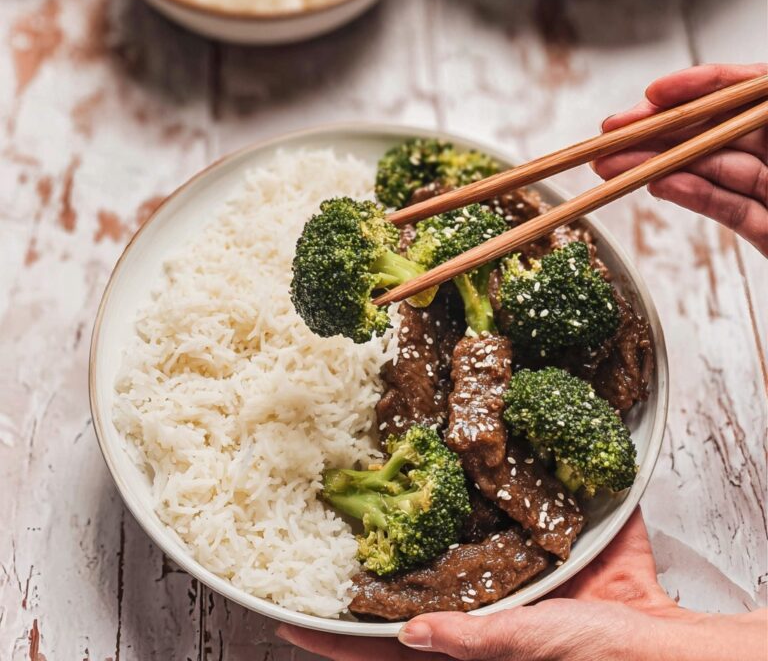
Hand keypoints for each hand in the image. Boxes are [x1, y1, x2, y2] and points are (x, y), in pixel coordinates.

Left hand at [276, 509, 766, 660]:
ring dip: (408, 521)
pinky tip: (454, 458)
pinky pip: (494, 519)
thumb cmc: (605, 654)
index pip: (384, 640)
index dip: (334, 632)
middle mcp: (474, 606)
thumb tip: (411, 634)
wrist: (669, 639)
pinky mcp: (532, 549)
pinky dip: (474, 491)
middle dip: (364, 561)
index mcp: (467, 639)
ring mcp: (499, 578)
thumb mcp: (537, 646)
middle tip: (321, 524)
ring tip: (370, 483)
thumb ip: (477, 641)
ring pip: (439, 548)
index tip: (286, 614)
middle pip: (403, 585)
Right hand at [593, 63, 767, 255]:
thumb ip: (762, 94)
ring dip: (658, 166)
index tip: (653, 94)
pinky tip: (657, 185)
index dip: (696, 88)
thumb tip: (741, 82)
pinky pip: (728, 210)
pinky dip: (691, 196)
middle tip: (608, 137)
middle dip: (657, 132)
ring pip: (711, 170)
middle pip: (713, 132)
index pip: (741, 92)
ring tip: (612, 166)